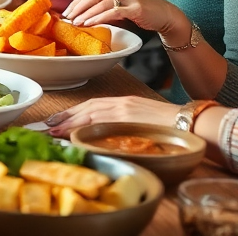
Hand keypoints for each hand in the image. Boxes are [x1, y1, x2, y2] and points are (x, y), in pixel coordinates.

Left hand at [43, 96, 178, 136]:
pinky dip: (85, 128)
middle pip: (86, 108)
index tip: (56, 120)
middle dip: (64, 118)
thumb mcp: (142, 118)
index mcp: (124, 102)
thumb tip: (107, 133)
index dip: (72, 112)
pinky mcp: (129, 119)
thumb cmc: (170, 125)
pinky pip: (101, 123)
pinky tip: (73, 134)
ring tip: (53, 132)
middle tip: (46, 127)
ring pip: (90, 115)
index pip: (92, 104)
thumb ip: (124, 122)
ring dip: (69, 124)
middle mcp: (121, 103)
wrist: (191, 123)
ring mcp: (124, 111)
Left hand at [65, 0, 187, 36]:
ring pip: (103, 1)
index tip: (68, 10)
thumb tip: (85, 11)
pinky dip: (99, 17)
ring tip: (76, 22)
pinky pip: (114, 11)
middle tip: (68, 16)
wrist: (167, 16)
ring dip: (87, 12)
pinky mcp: (137, 8)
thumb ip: (108, 2)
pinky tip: (90, 23)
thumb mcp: (123, 2)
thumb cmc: (142, 11)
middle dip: (79, 5)